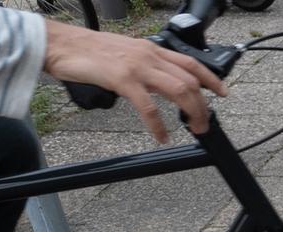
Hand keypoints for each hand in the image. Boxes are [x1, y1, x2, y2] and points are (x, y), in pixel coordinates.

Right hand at [41, 20, 227, 142]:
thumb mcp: (125, 53)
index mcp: (151, 49)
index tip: (222, 93)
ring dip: (192, 113)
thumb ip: (145, 65)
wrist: (59, 43)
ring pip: (179, 90)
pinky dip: (159, 126)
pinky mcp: (122, 79)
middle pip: (190, 81)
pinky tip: (162, 136)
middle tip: (204, 124)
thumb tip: (159, 83)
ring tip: (193, 130)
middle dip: (203, 105)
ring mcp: (137, 66)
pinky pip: (149, 107)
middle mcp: (149, 55)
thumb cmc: (88, 51)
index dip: (210, 78)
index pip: (190, 62)